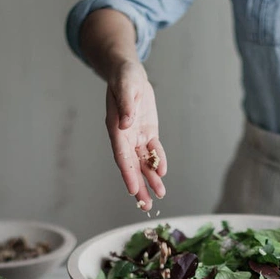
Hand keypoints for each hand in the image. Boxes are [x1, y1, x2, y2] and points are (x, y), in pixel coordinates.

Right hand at [105, 60, 166, 211]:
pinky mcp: (147, 133)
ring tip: (159, 195)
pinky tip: (162, 174)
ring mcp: (136, 137)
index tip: (133, 190)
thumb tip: (127, 123)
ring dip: (150, 179)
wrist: (128, 73)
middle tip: (146, 206)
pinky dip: (158, 162)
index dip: (128, 174)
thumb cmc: (123, 77)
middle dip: (139, 186)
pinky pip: (153, 151)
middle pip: (132, 166)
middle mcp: (125, 137)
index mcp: (117, 129)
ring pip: (143, 163)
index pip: (122, 157)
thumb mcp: (125, 86)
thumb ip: (126, 105)